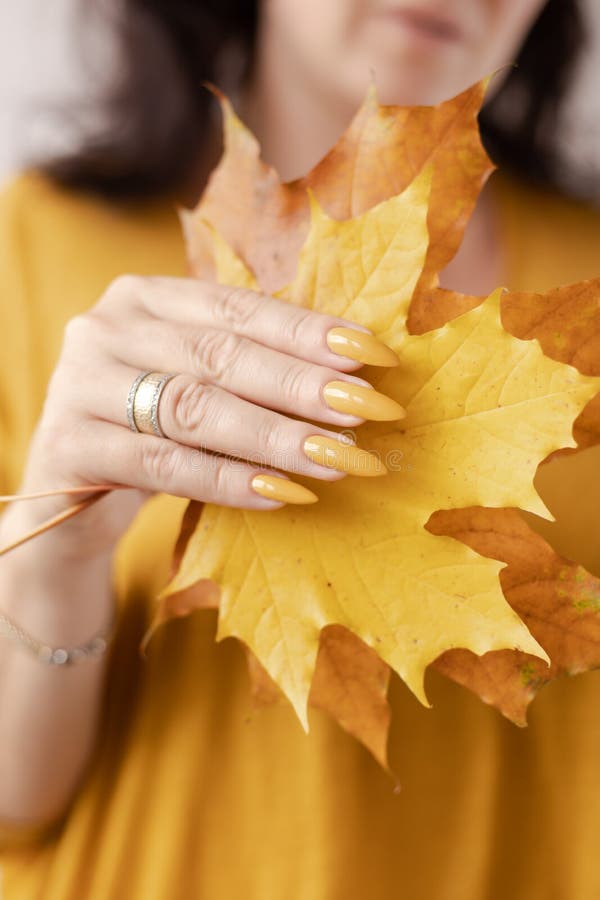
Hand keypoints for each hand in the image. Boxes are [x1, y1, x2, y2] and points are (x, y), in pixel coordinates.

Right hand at [4, 275, 401, 561]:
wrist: (72, 488)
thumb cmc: (152, 427)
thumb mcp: (194, 384)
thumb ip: (248, 368)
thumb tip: (351, 375)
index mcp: (145, 297)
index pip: (236, 308)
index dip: (306, 331)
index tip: (372, 355)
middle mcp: (106, 328)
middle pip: (220, 355)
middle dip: (302, 385)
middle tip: (368, 408)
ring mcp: (80, 383)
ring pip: (194, 410)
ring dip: (276, 436)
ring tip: (338, 457)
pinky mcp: (68, 445)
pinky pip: (162, 464)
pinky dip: (227, 480)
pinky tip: (282, 494)